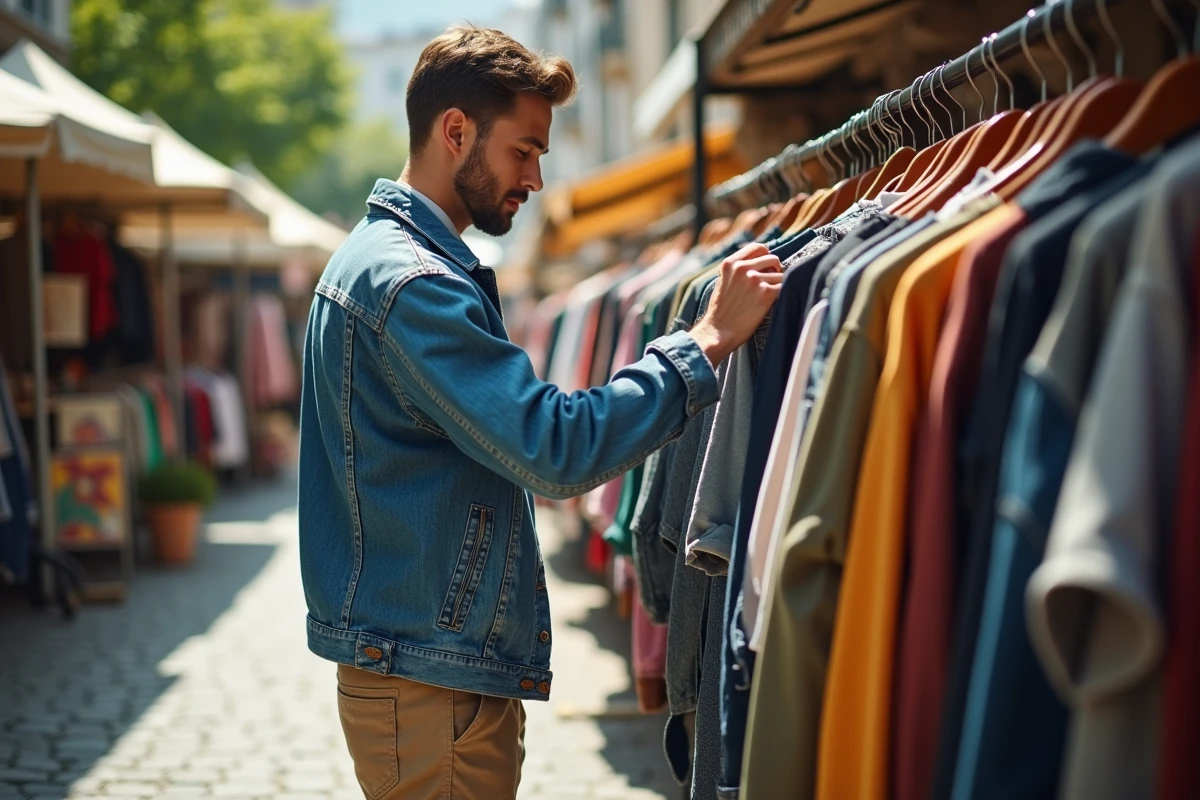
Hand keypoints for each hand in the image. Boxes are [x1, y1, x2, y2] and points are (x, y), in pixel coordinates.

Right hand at [689, 243, 783, 366]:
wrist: (719, 331)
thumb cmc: (722, 311)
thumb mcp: (723, 281)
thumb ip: (738, 269)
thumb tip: (762, 263)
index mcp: (730, 263)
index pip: (758, 247)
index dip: (766, 256)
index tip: (767, 267)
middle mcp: (742, 267)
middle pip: (773, 259)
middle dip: (774, 272)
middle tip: (768, 286)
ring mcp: (754, 279)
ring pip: (780, 275)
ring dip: (777, 286)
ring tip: (765, 299)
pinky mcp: (765, 293)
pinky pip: (784, 287)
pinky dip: (781, 295)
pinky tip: (771, 303)